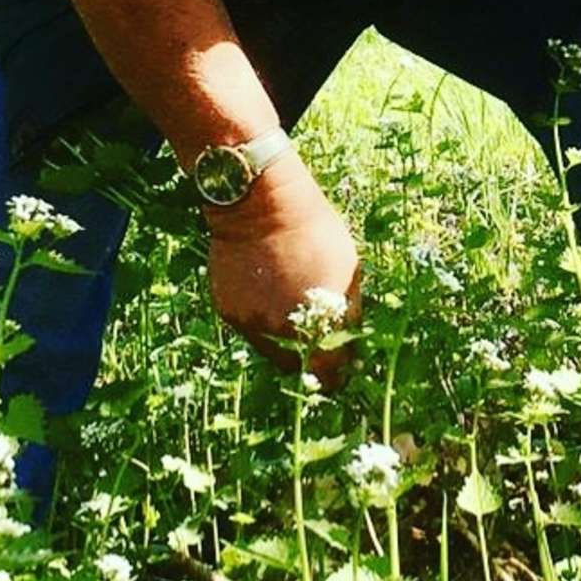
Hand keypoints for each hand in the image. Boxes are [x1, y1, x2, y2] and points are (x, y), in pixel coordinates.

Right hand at [204, 154, 359, 389]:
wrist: (262, 206)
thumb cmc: (316, 232)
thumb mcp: (348, 271)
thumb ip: (348, 314)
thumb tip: (351, 346)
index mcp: (312, 327)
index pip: (327, 373)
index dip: (337, 374)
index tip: (342, 371)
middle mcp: (278, 335)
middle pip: (296, 366)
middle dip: (310, 358)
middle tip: (318, 339)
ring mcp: (249, 324)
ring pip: (271, 349)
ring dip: (284, 340)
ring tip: (293, 306)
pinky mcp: (228, 311)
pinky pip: (250, 327)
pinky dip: (262, 319)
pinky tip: (270, 290)